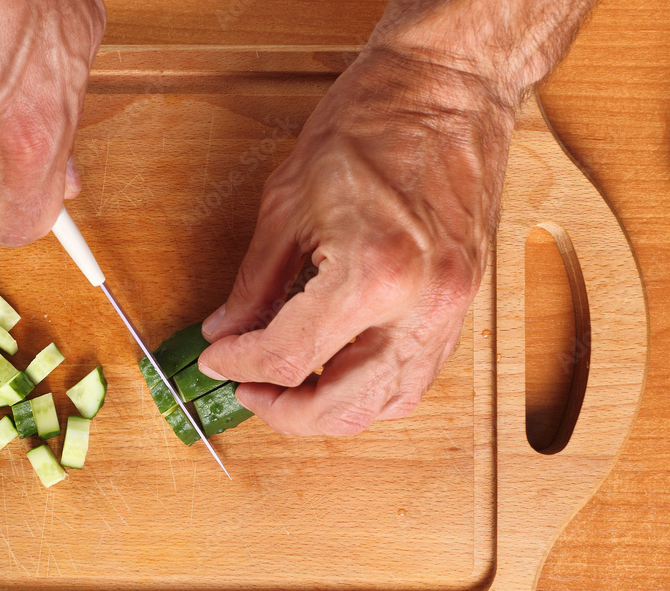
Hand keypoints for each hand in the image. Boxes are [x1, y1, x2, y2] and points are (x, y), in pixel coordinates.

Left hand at [197, 48, 515, 435]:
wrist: (449, 88)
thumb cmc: (375, 123)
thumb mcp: (288, 202)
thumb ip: (254, 282)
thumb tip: (228, 330)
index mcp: (372, 275)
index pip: (289, 356)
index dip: (241, 366)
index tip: (217, 361)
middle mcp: (420, 306)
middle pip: (342, 406)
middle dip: (285, 412)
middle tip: (250, 391)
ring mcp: (449, 310)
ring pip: (387, 403)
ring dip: (331, 409)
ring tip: (290, 388)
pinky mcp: (462, 305)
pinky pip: (417, 377)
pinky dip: (372, 390)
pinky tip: (340, 372)